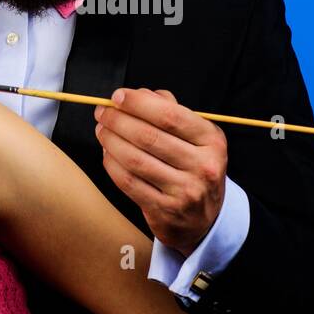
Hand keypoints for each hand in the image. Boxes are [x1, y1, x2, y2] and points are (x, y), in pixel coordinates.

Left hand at [94, 88, 227, 256]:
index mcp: (212, 141)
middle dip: (118, 120)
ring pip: (135, 159)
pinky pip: (128, 182)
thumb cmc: (195, 168)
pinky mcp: (164, 210)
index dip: (139, 103)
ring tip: (101, 130)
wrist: (205, 220)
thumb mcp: (197, 138)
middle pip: (149, 136)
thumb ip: (171, 111)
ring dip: (111, 140)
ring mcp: (184, 191)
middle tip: (102, 112)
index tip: (118, 96)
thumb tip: (139, 93)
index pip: (170, 116)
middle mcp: (202, 166)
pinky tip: (107, 153)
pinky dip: (112, 164)